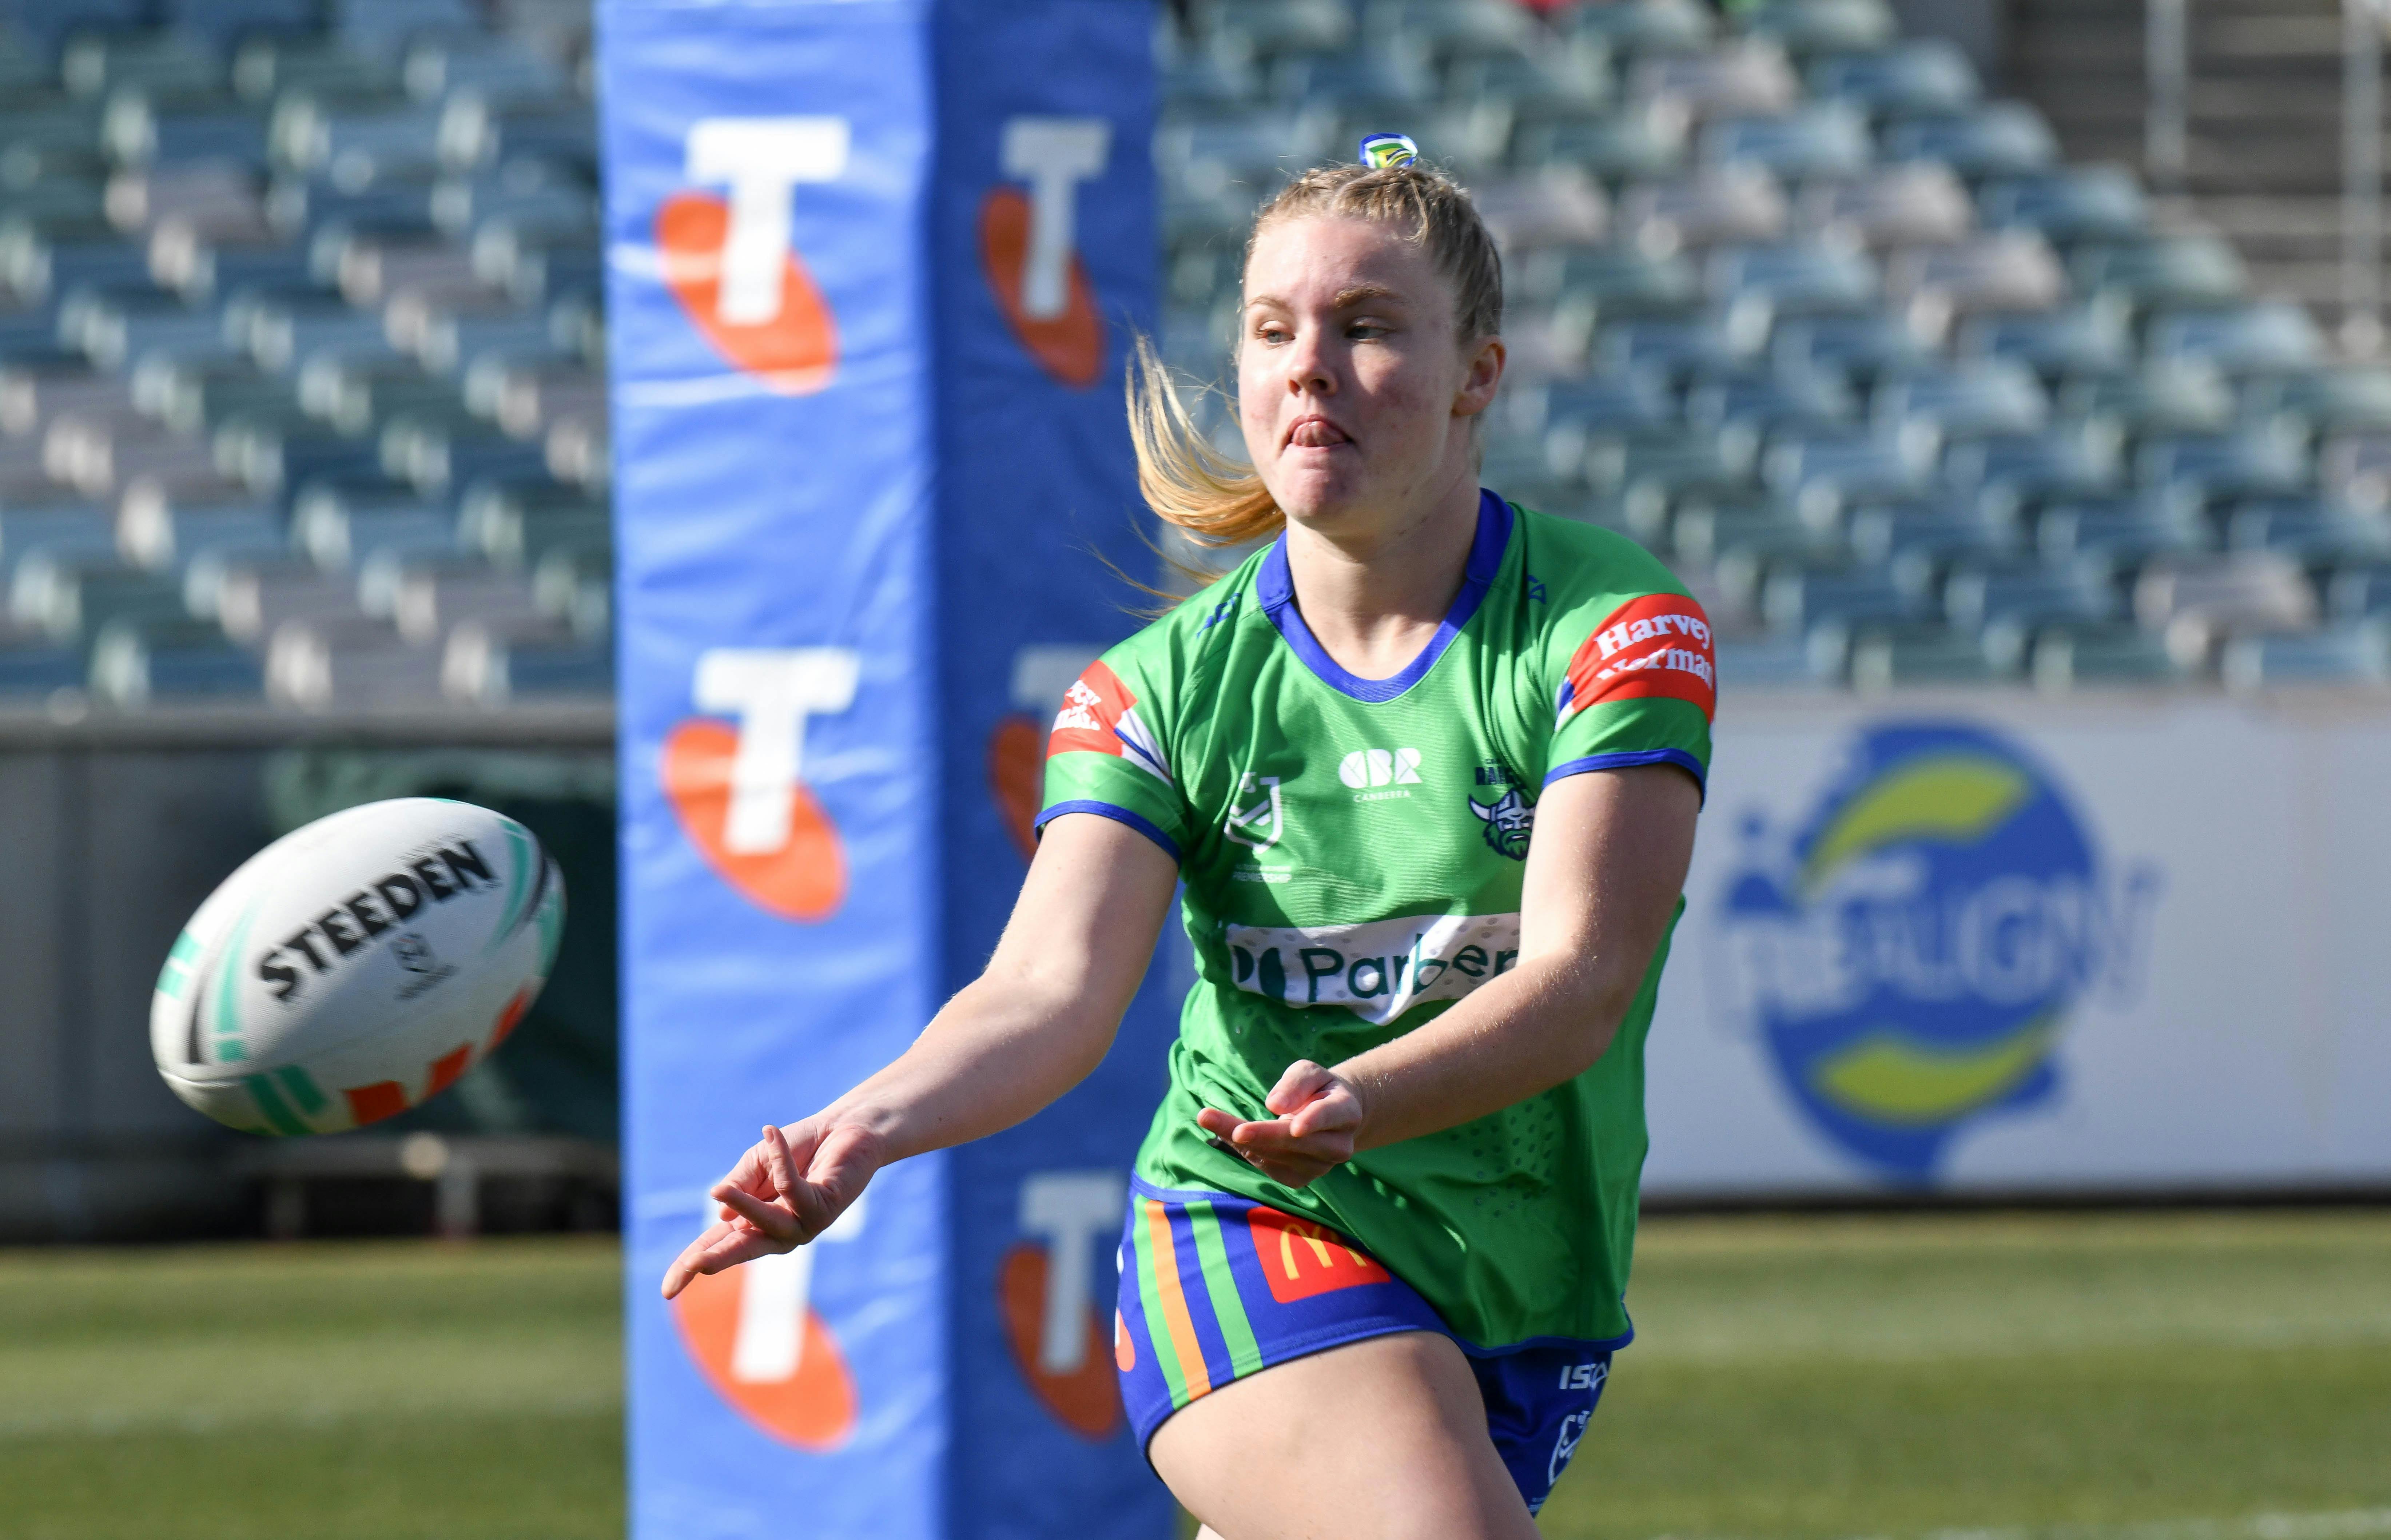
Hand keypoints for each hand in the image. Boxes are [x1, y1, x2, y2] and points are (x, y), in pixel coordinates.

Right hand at [659, 1120, 881, 1299]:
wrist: (843, 1127)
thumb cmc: (798, 1148)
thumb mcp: (756, 1164)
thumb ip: (739, 1186)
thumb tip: (722, 1216)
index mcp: (755, 1222)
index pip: (718, 1245)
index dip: (692, 1264)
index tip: (667, 1291)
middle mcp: (779, 1231)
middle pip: (742, 1249)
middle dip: (718, 1258)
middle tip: (695, 1267)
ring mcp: (804, 1224)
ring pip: (769, 1222)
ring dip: (744, 1205)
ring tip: (719, 1189)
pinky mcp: (824, 1208)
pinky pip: (794, 1188)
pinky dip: (780, 1160)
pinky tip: (771, 1133)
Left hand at [1194, 1060, 1365, 1188]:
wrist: (1330, 1117)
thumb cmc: (1317, 1088)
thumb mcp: (1309, 1072)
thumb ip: (1295, 1083)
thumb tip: (1275, 1106)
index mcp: (1346, 1113)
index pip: (1330, 1117)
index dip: (1313, 1121)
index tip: (1294, 1126)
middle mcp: (1338, 1146)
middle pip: (1296, 1141)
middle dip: (1262, 1134)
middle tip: (1232, 1127)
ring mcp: (1319, 1167)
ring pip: (1276, 1156)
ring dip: (1241, 1140)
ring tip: (1208, 1117)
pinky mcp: (1299, 1178)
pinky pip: (1267, 1165)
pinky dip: (1244, 1149)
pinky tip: (1227, 1132)